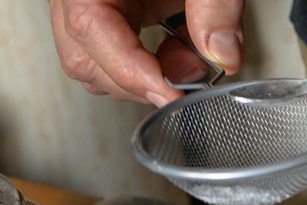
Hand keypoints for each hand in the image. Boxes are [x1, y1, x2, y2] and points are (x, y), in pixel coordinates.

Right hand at [49, 0, 245, 104]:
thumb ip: (216, 5)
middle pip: (84, 56)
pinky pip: (113, 48)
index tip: (171, 94)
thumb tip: (222, 55)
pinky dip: (147, 62)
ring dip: (144, 76)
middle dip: (139, 79)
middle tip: (194, 71)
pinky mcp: (112, 4)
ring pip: (94, 61)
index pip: (88, 27)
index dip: (129, 70)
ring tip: (191, 57)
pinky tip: (180, 49)